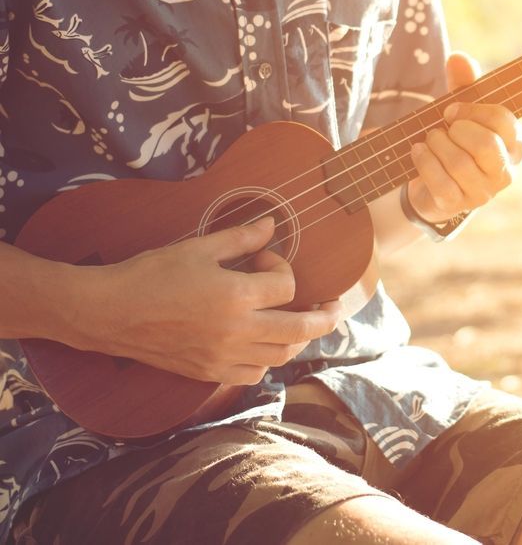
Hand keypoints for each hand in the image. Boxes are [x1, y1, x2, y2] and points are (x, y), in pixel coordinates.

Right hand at [70, 217, 339, 384]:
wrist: (108, 312)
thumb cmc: (150, 275)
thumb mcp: (198, 247)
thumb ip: (241, 238)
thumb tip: (272, 225)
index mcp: (236, 296)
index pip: (287, 287)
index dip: (282, 269)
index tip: (263, 260)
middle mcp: (236, 331)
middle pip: (300, 330)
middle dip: (325, 318)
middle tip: (334, 309)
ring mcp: (223, 356)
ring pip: (280, 356)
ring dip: (297, 340)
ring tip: (301, 325)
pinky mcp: (208, 372)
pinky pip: (252, 375)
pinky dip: (266, 362)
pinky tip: (263, 347)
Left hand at [407, 52, 521, 222]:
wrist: (433, 183)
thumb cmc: (455, 141)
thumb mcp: (461, 111)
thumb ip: (463, 84)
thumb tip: (459, 58)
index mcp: (515, 145)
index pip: (504, 121)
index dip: (473, 110)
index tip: (452, 110)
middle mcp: (506, 172)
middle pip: (485, 144)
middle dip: (456, 130)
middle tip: (443, 128)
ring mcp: (484, 193)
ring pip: (460, 164)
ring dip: (437, 145)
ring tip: (430, 140)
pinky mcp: (459, 206)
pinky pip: (441, 183)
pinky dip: (424, 162)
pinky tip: (418, 153)